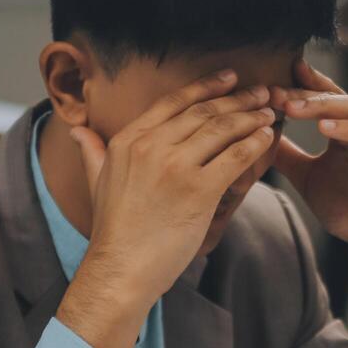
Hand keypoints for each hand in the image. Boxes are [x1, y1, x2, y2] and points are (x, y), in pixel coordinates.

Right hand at [57, 70, 276, 347]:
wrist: (121, 269)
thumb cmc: (113, 232)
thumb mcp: (96, 183)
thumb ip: (92, 151)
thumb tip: (79, 131)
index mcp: (128, 140)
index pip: (173, 102)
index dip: (204, 87)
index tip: (228, 78)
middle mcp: (151, 146)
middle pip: (203, 112)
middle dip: (236, 98)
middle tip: (260, 91)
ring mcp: (175, 167)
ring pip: (221, 129)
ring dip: (250, 117)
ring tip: (268, 111)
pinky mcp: (198, 190)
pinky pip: (234, 157)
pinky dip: (254, 144)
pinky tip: (266, 137)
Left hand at [271, 59, 347, 329]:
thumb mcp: (309, 180)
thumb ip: (288, 157)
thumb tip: (257, 137)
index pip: (325, 96)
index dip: (299, 87)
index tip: (268, 85)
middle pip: (336, 98)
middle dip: (304, 95)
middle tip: (275, 93)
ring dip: (324, 106)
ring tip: (294, 107)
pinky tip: (326, 128)